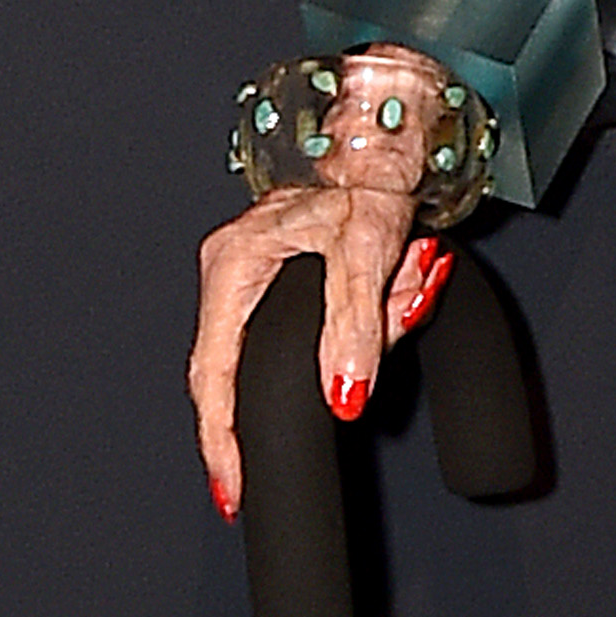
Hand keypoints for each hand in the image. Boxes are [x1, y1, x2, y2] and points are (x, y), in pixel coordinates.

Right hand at [186, 48, 452, 515]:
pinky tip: (397, 290)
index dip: (222, 441)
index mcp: (233, 265)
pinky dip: (367, 324)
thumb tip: (343, 397)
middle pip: (260, 367)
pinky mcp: (293, 277)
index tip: (233, 490)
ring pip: (302, 348)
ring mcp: (259, 276)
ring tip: (401, 285)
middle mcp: (235, 273)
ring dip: (363, 337)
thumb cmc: (372, 171)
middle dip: (324, 374)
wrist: (394, 127)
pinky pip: (323, 325)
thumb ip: (356, 323)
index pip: (214, 377)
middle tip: (372, 355)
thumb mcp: (369, 247)